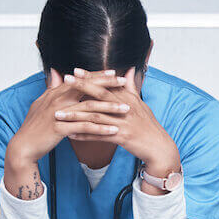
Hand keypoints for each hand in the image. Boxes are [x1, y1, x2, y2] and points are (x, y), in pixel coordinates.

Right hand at [6, 68, 128, 165]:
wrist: (23, 145)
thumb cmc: (35, 127)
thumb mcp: (43, 104)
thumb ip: (53, 89)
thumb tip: (58, 75)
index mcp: (55, 93)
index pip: (80, 80)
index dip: (97, 76)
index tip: (113, 72)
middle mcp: (57, 99)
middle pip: (86, 88)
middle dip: (107, 85)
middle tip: (124, 83)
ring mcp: (58, 113)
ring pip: (89, 107)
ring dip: (109, 107)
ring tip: (126, 109)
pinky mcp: (60, 129)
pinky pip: (85, 127)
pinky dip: (100, 128)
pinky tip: (114, 130)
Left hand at [57, 67, 181, 179]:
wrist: (159, 147)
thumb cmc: (149, 126)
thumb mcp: (141, 104)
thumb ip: (132, 87)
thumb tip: (128, 71)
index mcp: (129, 99)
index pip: (107, 84)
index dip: (91, 77)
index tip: (75, 70)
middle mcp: (126, 108)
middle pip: (101, 95)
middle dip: (82, 87)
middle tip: (65, 80)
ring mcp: (124, 123)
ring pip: (96, 116)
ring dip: (76, 114)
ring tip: (59, 113)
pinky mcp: (122, 137)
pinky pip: (99, 136)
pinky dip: (84, 135)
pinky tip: (71, 134)